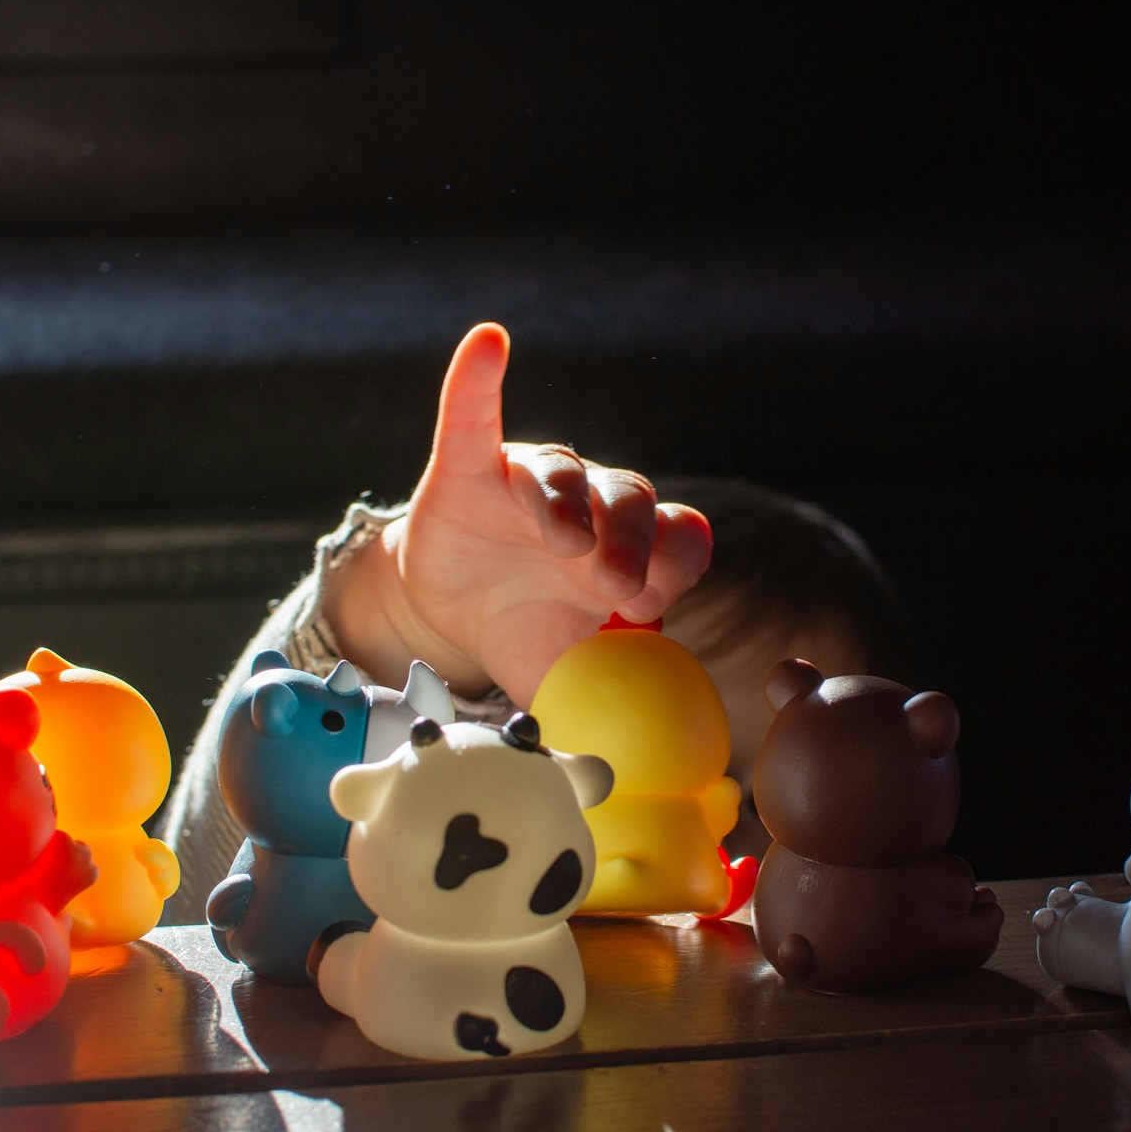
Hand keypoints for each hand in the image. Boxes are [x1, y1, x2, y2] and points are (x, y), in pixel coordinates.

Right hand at [325, 322, 711, 706]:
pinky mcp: (469, 467)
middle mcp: (593, 510)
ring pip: (562, 471)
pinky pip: (474, 415)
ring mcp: (531, 484)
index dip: (674, 562)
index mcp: (633, 556)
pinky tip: (489, 344)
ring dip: (566, 501)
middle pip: (630, 499)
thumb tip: (647, 787)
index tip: (651, 600)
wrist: (450, 616)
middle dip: (628, 539)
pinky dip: (478, 380)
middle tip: (615, 584)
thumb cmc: (528, 638)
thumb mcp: (571, 677)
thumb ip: (609, 711)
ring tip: (559, 538)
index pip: (680, 539)